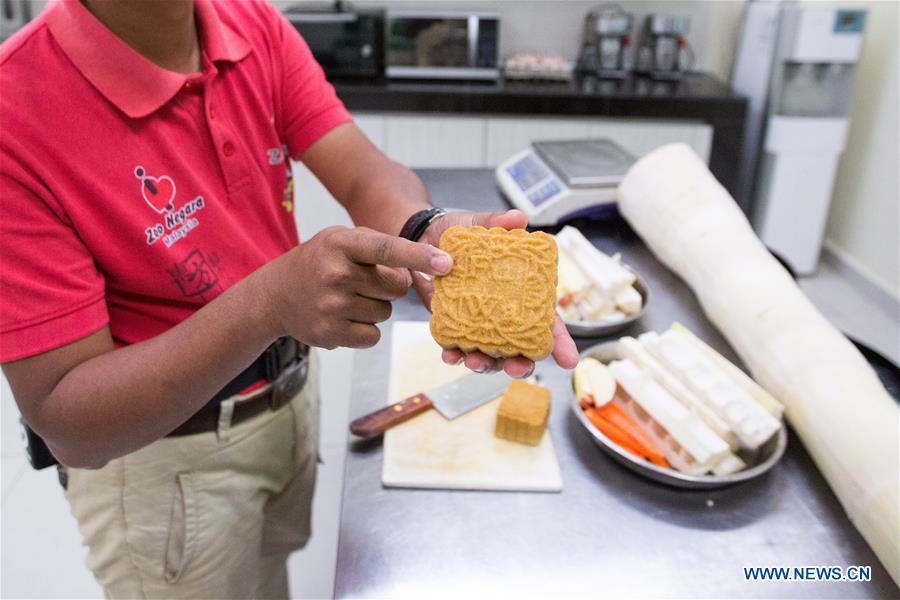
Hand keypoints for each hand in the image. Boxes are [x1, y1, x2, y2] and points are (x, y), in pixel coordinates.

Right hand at [254, 226, 451, 348]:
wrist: (275, 295)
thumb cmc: (320, 262)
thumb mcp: (342, 239)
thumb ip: (380, 247)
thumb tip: (420, 273)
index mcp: (341, 244)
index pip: (387, 248)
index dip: (419, 255)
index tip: (447, 263)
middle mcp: (336, 274)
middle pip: (396, 287)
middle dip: (390, 286)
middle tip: (365, 281)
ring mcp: (332, 306)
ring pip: (386, 313)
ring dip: (376, 307)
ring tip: (348, 298)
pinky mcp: (331, 334)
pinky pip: (373, 335)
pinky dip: (366, 329)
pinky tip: (345, 317)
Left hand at [411, 209, 578, 377]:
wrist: (422, 240)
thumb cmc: (459, 235)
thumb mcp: (476, 224)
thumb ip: (495, 222)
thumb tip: (517, 218)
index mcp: (521, 293)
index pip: (547, 321)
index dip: (560, 342)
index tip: (568, 361)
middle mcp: (504, 314)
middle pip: (522, 347)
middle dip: (522, 364)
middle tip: (516, 367)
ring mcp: (480, 323)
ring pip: (491, 355)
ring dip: (486, 365)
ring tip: (474, 361)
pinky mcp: (455, 326)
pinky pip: (459, 349)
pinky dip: (456, 356)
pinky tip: (451, 356)